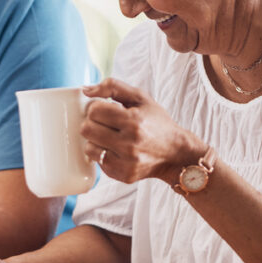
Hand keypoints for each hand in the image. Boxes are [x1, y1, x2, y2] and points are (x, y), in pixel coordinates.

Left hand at [81, 78, 208, 183]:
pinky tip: (115, 149)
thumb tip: (86, 90)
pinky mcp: (123, 175)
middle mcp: (129, 144)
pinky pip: (97, 162)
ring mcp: (126, 162)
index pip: (94, 111)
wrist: (175, 153)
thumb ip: (113, 86)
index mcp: (134, 121)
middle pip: (87, 129)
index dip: (96, 108)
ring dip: (95, 140)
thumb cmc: (156, 122)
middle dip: (93, 123)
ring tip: (110, 136)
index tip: (105, 110)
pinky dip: (102, 153)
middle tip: (105, 123)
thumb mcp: (140, 97)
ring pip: (89, 147)